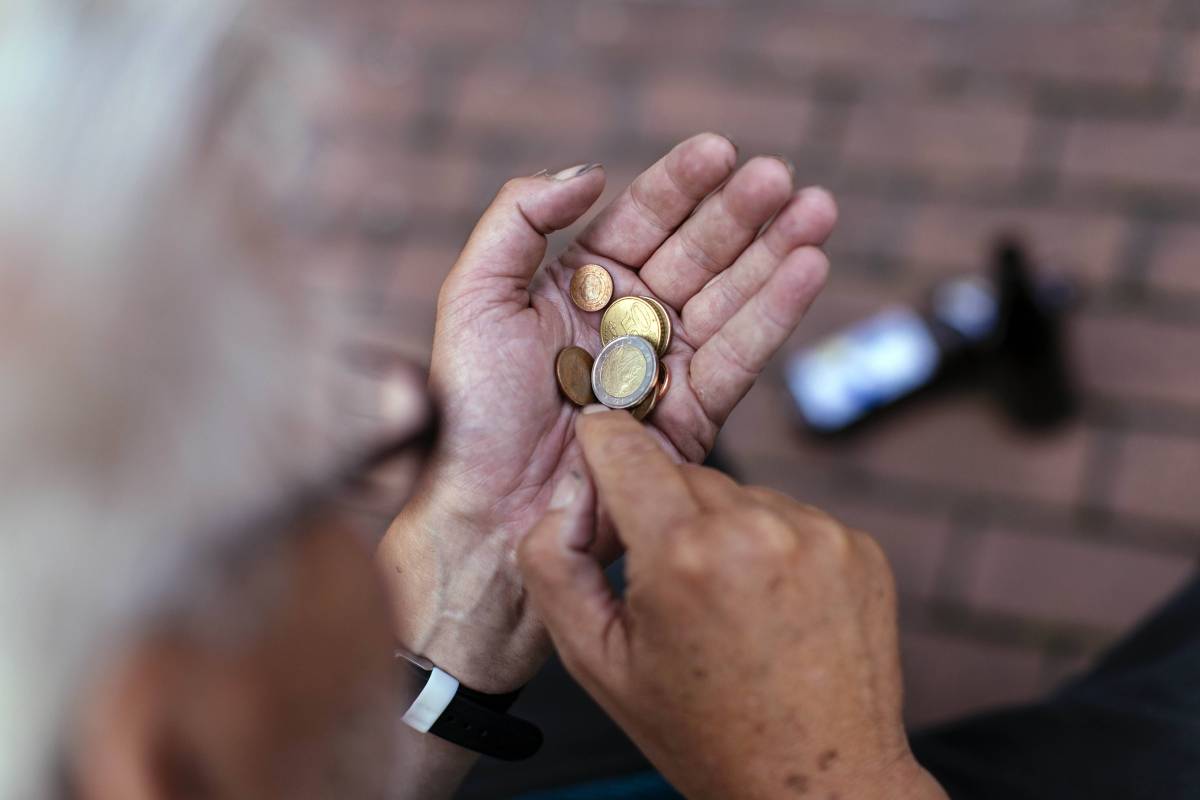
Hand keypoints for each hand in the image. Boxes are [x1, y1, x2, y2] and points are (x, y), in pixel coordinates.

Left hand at [378, 134, 836, 690]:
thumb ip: (519, 218)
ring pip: (731, 297)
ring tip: (817, 209)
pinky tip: (808, 269)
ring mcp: (665, 365)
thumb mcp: (474, 295)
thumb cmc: (470, 408)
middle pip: (698, 252)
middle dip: (741, 213)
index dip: (682, 185)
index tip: (720, 150)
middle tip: (780, 177)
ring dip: (776, 252)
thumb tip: (591, 172)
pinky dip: (777, 313)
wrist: (488, 508)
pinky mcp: (694, 413)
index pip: (642, 219)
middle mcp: (629, 319)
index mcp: (580, 285)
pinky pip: (740, 355)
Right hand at [518, 410, 948, 799]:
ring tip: (726, 604)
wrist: (817, 782)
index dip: (602, 443)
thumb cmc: (704, 732)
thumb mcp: (598, 663)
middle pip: (681, 475)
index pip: (626, 449)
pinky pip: (790, 517)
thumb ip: (555, 568)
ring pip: (739, 494)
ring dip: (721, 528)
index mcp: (683, 555)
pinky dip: (771, 545)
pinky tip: (770, 605)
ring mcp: (818, 534)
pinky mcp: (858, 545)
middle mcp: (757, 529)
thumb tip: (564, 501)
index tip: (596, 438)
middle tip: (666, 579)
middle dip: (663, 510)